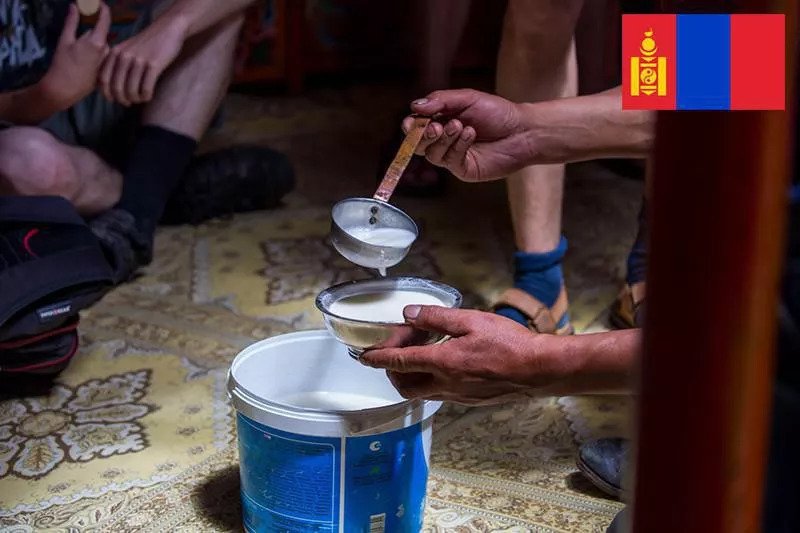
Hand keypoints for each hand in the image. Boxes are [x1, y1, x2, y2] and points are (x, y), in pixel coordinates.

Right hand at [39, 3, 110, 108]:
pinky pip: (101, 59)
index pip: (105, 20)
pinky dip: (94, 58)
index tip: (101, 4)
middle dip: (91, 34)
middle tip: (76, 42)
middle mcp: (107, 52)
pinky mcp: (106, 71)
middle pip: (100, 35)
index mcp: (97, 42)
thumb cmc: (62, 63)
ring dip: (93, 47)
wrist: (64, 89)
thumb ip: (71, 22)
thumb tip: (75, 6)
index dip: (104, 10)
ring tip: (78, 56)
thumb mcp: (65, 40)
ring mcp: (108, 62)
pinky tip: (83, 65)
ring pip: (101, 47)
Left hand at [99, 15, 187, 104]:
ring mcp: (139, 60)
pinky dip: (146, 96)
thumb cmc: (148, 42)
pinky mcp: (154, 65)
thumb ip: (117, 61)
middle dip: (122, 99)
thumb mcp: (127, 48)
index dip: (107, 93)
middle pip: (117, 87)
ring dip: (135, 99)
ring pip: (132, 90)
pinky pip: (146, 88)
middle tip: (128, 103)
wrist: (168, 29)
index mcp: (115, 52)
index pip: (104, 78)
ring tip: (140, 99)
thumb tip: (113, 84)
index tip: (113, 100)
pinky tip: (148, 96)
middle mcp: (124, 56)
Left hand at [359, 306, 564, 404]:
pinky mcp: (468, 400)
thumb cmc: (510, 343)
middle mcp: (445, 384)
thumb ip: (436, 317)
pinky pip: (439, 393)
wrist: (539, 369)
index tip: (363, 356)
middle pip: (403, 385)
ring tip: (420, 352)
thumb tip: (410, 314)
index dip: (377, 358)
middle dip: (391, 371)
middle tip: (397, 349)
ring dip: (411, 375)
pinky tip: (443, 363)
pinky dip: (430, 380)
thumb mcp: (471, 320)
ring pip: (420, 392)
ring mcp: (457, 395)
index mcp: (443, 363)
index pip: (399, 362)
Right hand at [402, 89, 533, 182]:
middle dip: (423, 136)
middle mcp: (444, 141)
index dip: (411, 126)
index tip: (412, 122)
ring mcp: (453, 157)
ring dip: (443, 139)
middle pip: (419, 144)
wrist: (522, 130)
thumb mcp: (468, 98)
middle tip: (435, 126)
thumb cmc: (498, 113)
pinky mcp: (464, 169)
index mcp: (442, 121)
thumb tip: (415, 106)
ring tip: (459, 126)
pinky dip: (457, 146)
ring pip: (432, 154)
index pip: (417, 127)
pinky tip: (470, 134)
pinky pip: (450, 161)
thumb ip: (441, 100)